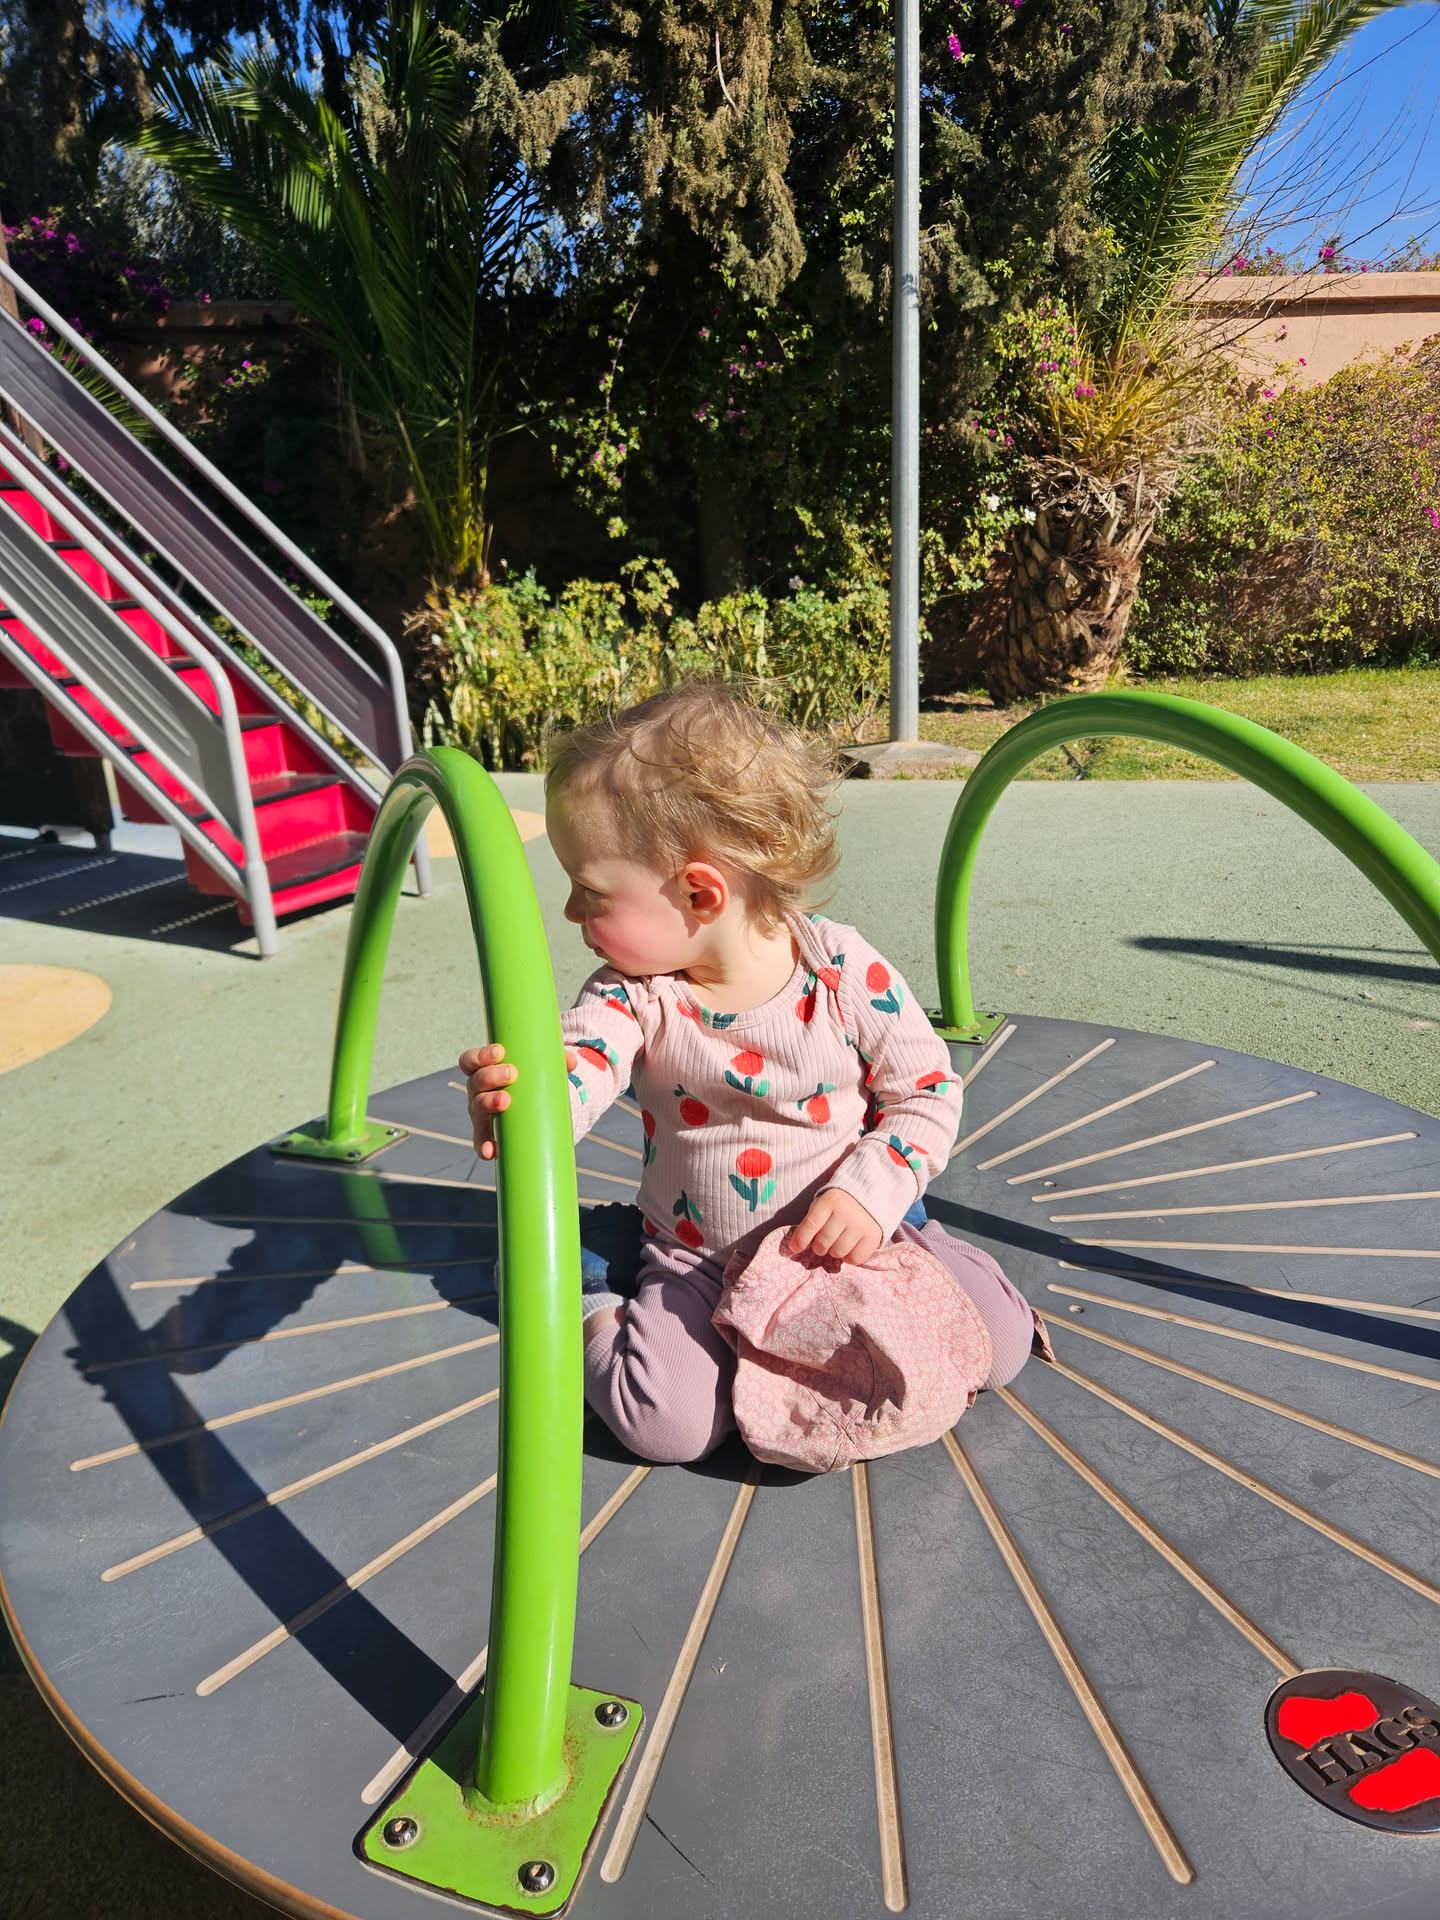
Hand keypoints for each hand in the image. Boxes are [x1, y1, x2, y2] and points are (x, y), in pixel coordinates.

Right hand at [459, 1043, 578, 1158]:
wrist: (526, 1106)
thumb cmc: (526, 1080)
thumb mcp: (536, 1069)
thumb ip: (554, 1061)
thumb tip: (572, 1061)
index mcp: (483, 1071)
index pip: (470, 1060)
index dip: (481, 1055)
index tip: (500, 1052)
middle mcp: (477, 1091)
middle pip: (475, 1081)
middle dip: (491, 1076)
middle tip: (512, 1074)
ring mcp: (480, 1112)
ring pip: (476, 1107)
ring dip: (488, 1103)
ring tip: (505, 1101)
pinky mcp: (486, 1132)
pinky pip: (481, 1140)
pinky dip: (484, 1145)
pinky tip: (492, 1151)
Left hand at [786, 1189, 883, 1265]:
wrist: (870, 1195)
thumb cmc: (839, 1205)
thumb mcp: (823, 1205)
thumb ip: (811, 1223)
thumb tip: (795, 1247)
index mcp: (830, 1202)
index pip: (810, 1225)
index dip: (800, 1240)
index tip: (794, 1247)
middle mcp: (846, 1213)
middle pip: (823, 1243)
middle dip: (819, 1246)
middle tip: (823, 1242)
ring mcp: (861, 1225)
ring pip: (838, 1252)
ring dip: (834, 1251)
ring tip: (838, 1241)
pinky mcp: (873, 1237)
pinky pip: (855, 1259)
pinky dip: (849, 1258)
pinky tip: (850, 1247)